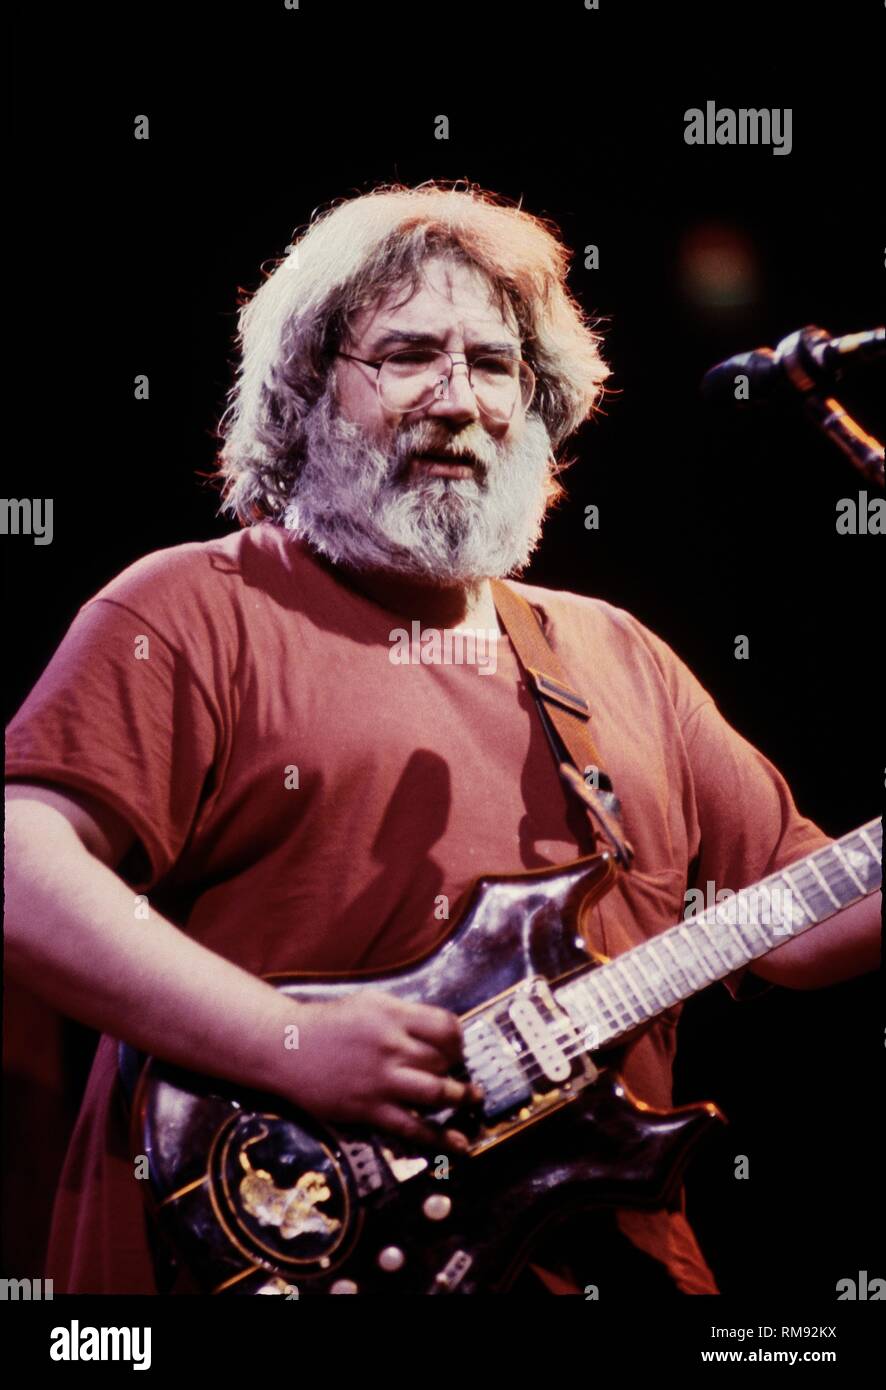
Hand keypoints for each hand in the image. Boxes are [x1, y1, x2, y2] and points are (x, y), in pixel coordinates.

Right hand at [280, 990, 482, 1150]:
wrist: (287, 1048)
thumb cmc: (329, 1023)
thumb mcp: (370, 1003)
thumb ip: (405, 1016)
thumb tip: (441, 1032)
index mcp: (393, 1016)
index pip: (446, 1026)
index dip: (458, 1039)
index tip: (457, 1047)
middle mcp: (391, 1046)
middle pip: (443, 1061)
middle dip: (457, 1068)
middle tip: (459, 1074)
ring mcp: (381, 1080)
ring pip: (437, 1093)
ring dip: (459, 1098)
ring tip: (469, 1100)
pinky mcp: (370, 1109)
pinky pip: (413, 1127)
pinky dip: (440, 1137)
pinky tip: (459, 1144)